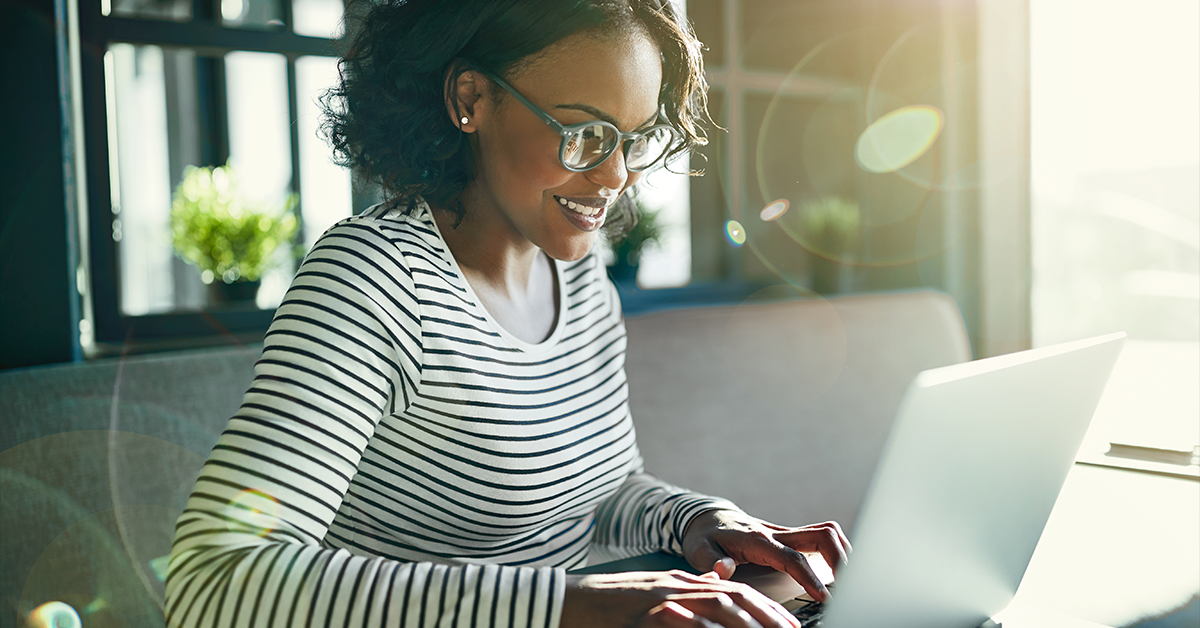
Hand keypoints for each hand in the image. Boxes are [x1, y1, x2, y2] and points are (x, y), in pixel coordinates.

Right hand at [562, 570, 800, 627]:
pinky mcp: (644, 615)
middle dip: (766, 615)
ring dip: (746, 622)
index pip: (732, 591)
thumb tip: (716, 584)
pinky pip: (683, 623)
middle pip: (732, 596)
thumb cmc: (607, 604)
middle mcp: (674, 587)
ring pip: (715, 606)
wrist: (566, 600)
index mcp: (679, 583)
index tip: (787, 623)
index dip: (764, 607)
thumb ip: (684, 591)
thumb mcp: (652, 593)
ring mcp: (659, 600)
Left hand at [680, 510, 851, 602]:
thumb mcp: (698, 550)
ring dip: (843, 552)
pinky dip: (836, 550)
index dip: (810, 578)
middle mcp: (776, 533)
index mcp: (757, 540)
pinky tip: (838, 570)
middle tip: (848, 587)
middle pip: (821, 536)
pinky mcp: (790, 536)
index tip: (825, 597)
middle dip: (840, 559)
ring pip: (826, 532)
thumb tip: (723, 569)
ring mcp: (786, 532)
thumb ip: (711, 560)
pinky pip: (821, 536)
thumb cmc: (704, 537)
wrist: (707, 518)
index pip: (792, 558)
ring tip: (849, 579)